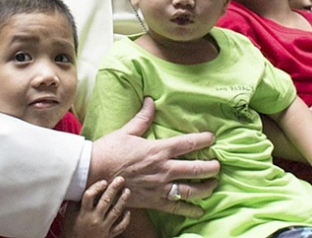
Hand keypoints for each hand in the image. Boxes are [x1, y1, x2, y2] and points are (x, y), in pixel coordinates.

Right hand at [63, 177, 130, 237]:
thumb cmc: (71, 229)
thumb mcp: (70, 214)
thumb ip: (76, 201)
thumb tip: (83, 185)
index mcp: (83, 212)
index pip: (89, 195)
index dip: (97, 187)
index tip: (104, 182)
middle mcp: (94, 219)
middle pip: (106, 200)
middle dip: (114, 188)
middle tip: (121, 179)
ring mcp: (103, 227)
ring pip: (116, 212)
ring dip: (123, 200)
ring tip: (127, 191)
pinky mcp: (109, 235)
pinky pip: (120, 227)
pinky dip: (125, 220)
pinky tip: (128, 212)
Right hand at [89, 98, 219, 217]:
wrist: (93, 175)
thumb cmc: (109, 151)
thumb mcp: (126, 131)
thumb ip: (143, 117)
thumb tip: (150, 100)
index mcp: (159, 149)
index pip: (188, 143)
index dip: (203, 140)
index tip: (212, 138)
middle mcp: (164, 169)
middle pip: (196, 169)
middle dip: (211, 168)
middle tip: (218, 165)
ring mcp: (160, 187)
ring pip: (191, 190)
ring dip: (206, 188)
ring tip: (213, 185)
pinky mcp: (154, 201)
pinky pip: (176, 207)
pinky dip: (190, 209)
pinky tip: (199, 210)